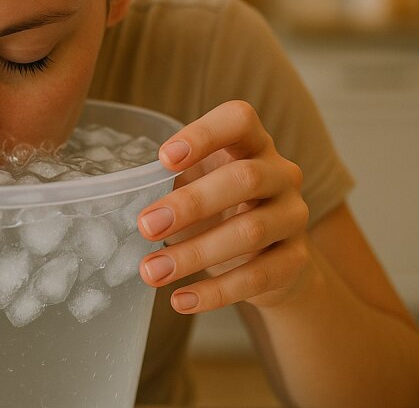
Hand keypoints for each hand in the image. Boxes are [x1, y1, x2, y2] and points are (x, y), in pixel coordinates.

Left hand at [137, 100, 309, 312]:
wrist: (270, 259)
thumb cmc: (220, 208)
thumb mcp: (196, 184)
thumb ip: (170, 180)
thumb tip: (123, 196)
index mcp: (251, 143)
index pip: (239, 119)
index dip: (203, 134)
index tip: (163, 159)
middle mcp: (281, 173)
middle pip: (244, 179)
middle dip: (190, 203)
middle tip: (145, 226)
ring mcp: (293, 216)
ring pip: (251, 231)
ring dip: (195, 253)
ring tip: (151, 271)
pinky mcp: (296, 260)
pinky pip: (258, 276)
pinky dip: (215, 292)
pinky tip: (180, 300)